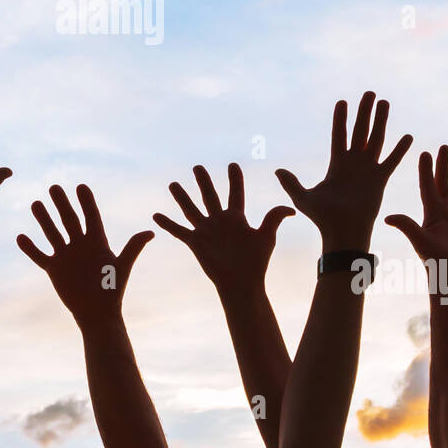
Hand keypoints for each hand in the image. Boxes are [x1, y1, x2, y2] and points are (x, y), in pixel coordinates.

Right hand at [19, 185, 152, 329]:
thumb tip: (150, 232)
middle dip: (62, 204)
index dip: (87, 202)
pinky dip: (30, 248)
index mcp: (97, 242)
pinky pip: (39, 256)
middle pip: (69, 220)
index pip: (91, 217)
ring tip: (35, 204)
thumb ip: (133, 247)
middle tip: (54, 187)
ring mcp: (66, 256)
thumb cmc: (112, 291)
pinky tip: (20, 236)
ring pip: (52, 233)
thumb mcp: (122, 267)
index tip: (81, 187)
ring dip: (44, 220)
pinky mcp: (54, 269)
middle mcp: (80, 245)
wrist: (97, 314)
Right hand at [153, 163, 293, 297]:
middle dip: (204, 181)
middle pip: (210, 196)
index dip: (235, 179)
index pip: (235, 193)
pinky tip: (156, 215)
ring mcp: (206, 231)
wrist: (242, 283)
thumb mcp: (266, 237)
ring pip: (191, 209)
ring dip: (182, 197)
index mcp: (237, 218)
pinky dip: (167, 223)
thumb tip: (290, 208)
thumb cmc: (257, 262)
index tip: (233, 165)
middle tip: (197, 167)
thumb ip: (273, 219)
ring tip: (173, 184)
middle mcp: (220, 221)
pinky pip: (178, 231)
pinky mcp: (196, 243)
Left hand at [275, 92, 411, 251]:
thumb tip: (277, 170)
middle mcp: (353, 164)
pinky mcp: (380, 180)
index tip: (342, 101)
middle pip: (360, 131)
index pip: (339, 135)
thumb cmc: (322, 219)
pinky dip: (400, 149)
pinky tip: (408, 136)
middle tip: (369, 93)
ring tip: (384, 102)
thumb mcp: (302, 198)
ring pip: (376, 139)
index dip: (340, 119)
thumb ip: (291, 182)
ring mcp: (368, 170)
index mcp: (336, 164)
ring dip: (381, 121)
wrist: (343, 233)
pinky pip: (391, 160)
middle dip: (364, 112)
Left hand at [385, 145, 447, 282]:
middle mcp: (443, 210)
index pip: (428, 185)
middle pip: (443, 182)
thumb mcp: (420, 241)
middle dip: (444, 164)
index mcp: (431, 211)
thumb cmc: (434, 261)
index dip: (426, 169)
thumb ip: (407, 226)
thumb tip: (387, 217)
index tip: (424, 152)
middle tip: (444, 146)